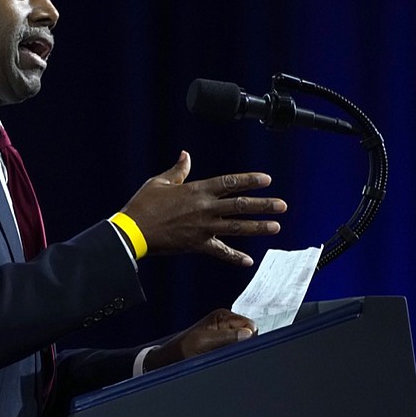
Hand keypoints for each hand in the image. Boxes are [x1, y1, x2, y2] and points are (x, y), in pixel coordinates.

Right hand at [120, 151, 285, 265]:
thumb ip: (178, 170)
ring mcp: (203, 228)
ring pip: (236, 227)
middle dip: (263, 205)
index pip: (229, 183)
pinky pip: (220, 252)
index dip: (249, 180)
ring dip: (258, 227)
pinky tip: (247, 261)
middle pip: (240, 205)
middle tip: (282, 205)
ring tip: (276, 226)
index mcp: (197, 190)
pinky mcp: (197, 245)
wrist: (133, 231)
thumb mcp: (160, 182)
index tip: (266, 179)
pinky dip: (234, 257)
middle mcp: (204, 208)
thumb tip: (186, 155)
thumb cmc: (144, 205)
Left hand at [143, 309, 255, 371]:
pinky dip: (233, 352)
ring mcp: (225, 331)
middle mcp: (226, 320)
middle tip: (227, 352)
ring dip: (237, 349)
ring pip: (244, 341)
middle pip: (250, 333)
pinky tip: (222, 356)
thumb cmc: (184, 348)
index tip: (239, 347)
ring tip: (221, 354)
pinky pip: (237, 347)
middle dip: (243, 343)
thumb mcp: (204, 342)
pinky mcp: (224, 341)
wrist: (172, 357)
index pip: (250, 325)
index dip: (249, 338)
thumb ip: (226, 337)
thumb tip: (248, 334)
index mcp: (222, 315)